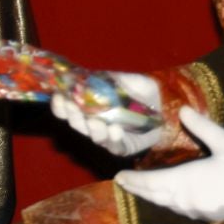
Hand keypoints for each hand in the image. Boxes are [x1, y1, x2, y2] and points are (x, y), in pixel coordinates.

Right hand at [50, 71, 164, 155]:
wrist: (164, 100)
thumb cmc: (139, 89)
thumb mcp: (120, 78)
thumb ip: (103, 78)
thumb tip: (83, 77)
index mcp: (88, 107)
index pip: (65, 110)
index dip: (59, 106)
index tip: (59, 97)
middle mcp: (95, 124)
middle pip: (76, 125)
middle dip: (73, 116)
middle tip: (73, 107)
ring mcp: (110, 137)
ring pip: (94, 137)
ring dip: (92, 129)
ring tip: (95, 121)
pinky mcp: (126, 147)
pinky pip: (116, 147)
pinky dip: (114, 139)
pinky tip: (115, 129)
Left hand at [114, 108, 223, 221]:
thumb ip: (202, 127)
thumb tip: (182, 109)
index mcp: (186, 181)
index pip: (151, 182)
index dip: (134, 180)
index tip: (118, 177)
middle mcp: (188, 199)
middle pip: (156, 195)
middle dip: (139, 189)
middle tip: (124, 183)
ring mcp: (200, 211)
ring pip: (169, 204)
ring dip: (154, 197)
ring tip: (144, 189)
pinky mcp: (213, 217)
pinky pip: (184, 210)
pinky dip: (171, 203)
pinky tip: (173, 200)